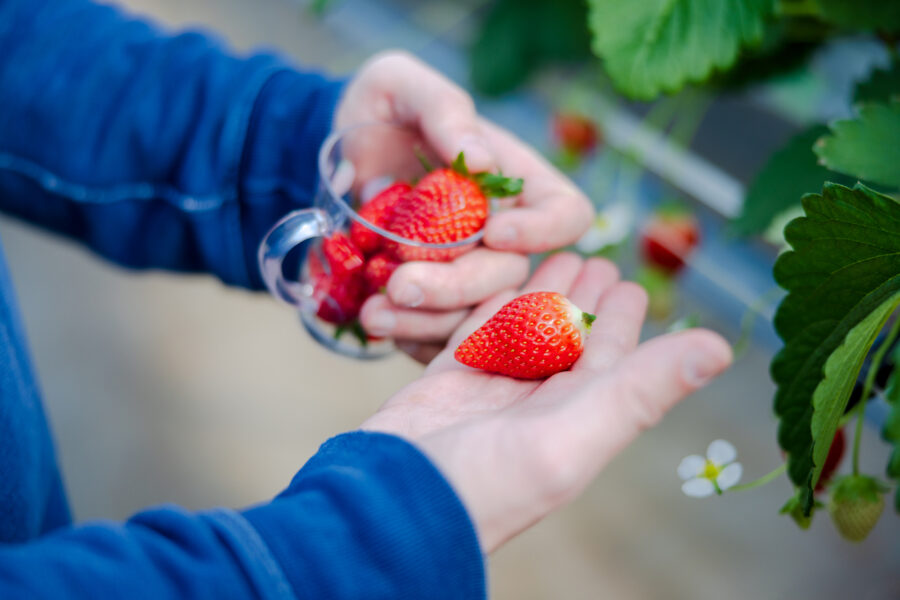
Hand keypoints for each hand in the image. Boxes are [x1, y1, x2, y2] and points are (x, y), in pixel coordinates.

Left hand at [334, 51, 593, 362]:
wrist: (336, 149)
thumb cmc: (384, 109)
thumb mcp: (403, 86)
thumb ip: (445, 112)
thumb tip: (479, 162)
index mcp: (518, 184)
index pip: (565, 214)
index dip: (542, 231)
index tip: (493, 230)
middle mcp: (501, 236)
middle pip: (509, 277)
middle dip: (458, 287)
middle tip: (402, 284)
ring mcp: (468, 273)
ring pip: (473, 317)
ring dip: (426, 321)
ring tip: (375, 313)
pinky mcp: (435, 302)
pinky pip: (437, 335)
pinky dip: (408, 335)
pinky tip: (373, 319)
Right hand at [361, 253, 732, 551]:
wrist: (390, 503)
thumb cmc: (486, 483)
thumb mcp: (574, 437)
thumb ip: (642, 389)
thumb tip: (722, 348)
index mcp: (577, 419)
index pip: (611, 360)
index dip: (623, 321)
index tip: (632, 283)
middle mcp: (539, 406)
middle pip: (568, 339)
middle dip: (583, 298)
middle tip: (596, 255)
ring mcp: (490, 394)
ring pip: (523, 332)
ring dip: (541, 295)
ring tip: (554, 257)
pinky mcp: (447, 384)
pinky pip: (475, 335)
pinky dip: (491, 308)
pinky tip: (501, 284)